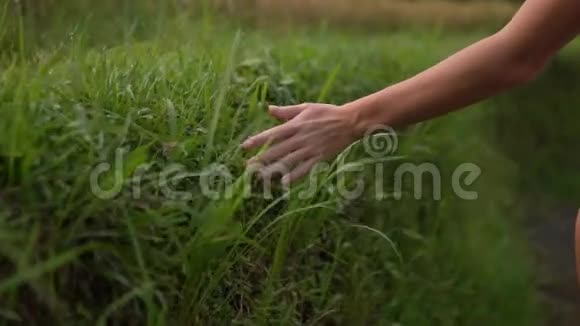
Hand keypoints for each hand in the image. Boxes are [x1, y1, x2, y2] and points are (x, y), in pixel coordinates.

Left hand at [241, 103, 359, 184]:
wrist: (349, 121)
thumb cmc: (327, 112)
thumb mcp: (306, 108)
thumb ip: (286, 111)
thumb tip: (269, 109)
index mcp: (295, 125)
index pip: (272, 134)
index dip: (258, 140)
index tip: (244, 146)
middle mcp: (300, 138)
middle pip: (277, 150)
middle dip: (262, 158)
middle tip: (247, 166)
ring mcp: (310, 149)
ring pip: (288, 161)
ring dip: (274, 170)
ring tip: (261, 177)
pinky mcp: (319, 158)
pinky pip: (305, 169)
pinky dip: (295, 176)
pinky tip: (285, 183)